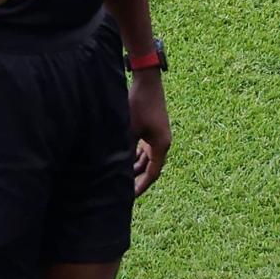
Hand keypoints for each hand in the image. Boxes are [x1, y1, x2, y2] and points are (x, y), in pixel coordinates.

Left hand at [128, 70, 170, 196]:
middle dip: (137, 179)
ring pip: (147, 159)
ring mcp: (158, 135)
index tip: (130, 198)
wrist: (147, 80)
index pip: (152, 174)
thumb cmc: (139, 104)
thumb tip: (117, 167)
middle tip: (123, 191)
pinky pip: (145, 149)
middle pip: (150, 168)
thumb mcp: (129, 129)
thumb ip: (125, 149)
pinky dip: (135, 156)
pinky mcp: (153, 128)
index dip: (141, 187)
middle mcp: (162, 142)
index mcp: (161, 145)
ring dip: (135, 168)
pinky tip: (123, 159)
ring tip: (120, 177)